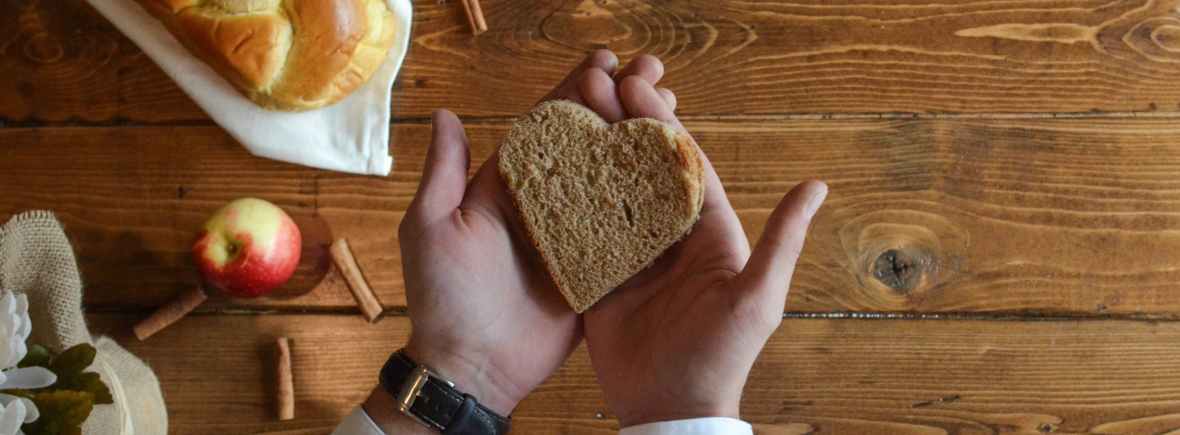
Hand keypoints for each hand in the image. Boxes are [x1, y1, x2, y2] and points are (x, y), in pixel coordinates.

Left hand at [365, 50, 674, 428]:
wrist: (471, 367)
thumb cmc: (442, 298)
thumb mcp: (431, 228)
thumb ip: (444, 173)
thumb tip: (446, 113)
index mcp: (508, 187)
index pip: (546, 126)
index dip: (574, 90)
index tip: (604, 60)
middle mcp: (547, 205)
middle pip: (589, 144)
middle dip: (619, 105)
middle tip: (653, 73)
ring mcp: (575, 236)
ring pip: (614, 179)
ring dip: (642, 142)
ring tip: (673, 109)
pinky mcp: (597, 269)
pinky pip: (627, 231)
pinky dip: (652, 203)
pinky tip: (678, 174)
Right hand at [581, 60, 828, 425]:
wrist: (671, 408)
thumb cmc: (723, 356)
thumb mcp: (758, 296)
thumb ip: (781, 240)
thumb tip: (817, 184)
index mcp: (708, 232)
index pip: (684, 165)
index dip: (662, 124)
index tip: (638, 87)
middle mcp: (669, 238)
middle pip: (642, 171)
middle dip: (622, 127)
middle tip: (597, 84)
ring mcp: (633, 256)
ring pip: (610, 194)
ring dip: (592, 155)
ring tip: (569, 113)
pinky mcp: (601, 278)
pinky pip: (582, 233)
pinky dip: (567, 204)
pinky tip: (548, 172)